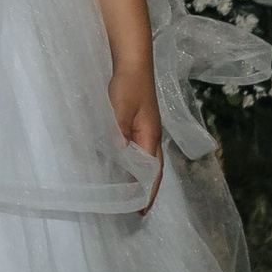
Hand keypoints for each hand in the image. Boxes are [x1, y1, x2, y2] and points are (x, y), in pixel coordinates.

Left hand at [110, 59, 163, 208]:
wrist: (133, 60)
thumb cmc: (128, 84)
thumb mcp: (120, 109)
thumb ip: (118, 133)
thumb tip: (117, 157)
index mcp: (151, 136)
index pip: (152, 172)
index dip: (147, 192)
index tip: (140, 211)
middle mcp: (152, 136)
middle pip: (153, 169)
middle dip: (146, 190)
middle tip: (135, 209)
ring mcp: (146, 129)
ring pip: (145, 160)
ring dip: (140, 178)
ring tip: (130, 194)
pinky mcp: (138, 122)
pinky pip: (138, 149)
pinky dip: (133, 163)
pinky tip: (123, 165)